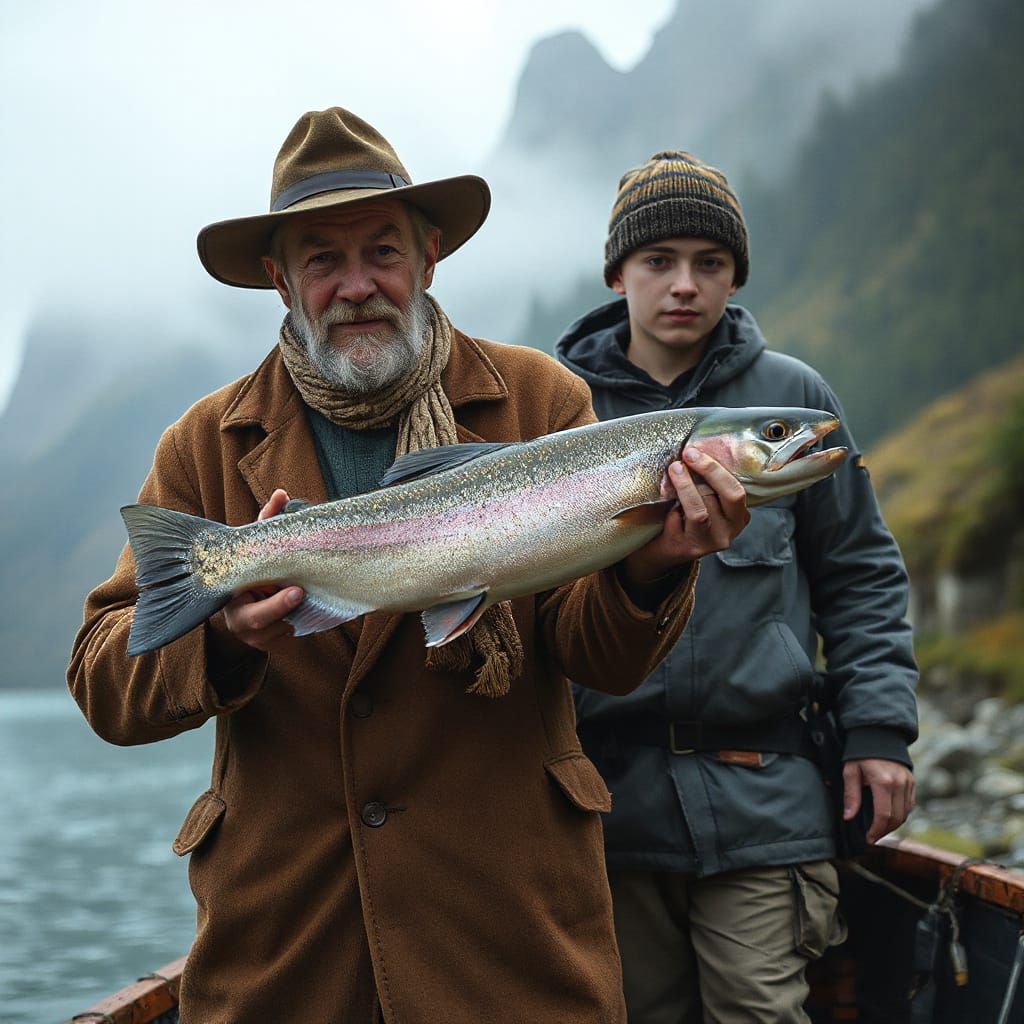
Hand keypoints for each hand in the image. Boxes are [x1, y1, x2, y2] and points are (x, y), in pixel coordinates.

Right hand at [219, 489, 304, 651]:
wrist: (251, 601)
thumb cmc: (256, 570)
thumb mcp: (259, 548)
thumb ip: (268, 522)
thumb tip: (281, 493)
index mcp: (229, 594)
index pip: (244, 599)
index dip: (272, 602)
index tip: (297, 592)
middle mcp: (237, 619)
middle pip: (258, 622)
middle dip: (281, 610)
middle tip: (301, 594)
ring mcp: (253, 636)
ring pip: (278, 631)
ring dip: (293, 617)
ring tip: (307, 601)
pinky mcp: (268, 644)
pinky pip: (286, 638)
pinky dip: (298, 625)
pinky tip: (308, 612)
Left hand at [619, 447, 749, 597]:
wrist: (662, 549)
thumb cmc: (683, 518)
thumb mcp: (703, 500)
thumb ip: (707, 483)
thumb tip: (696, 450)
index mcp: (738, 516)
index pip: (737, 490)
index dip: (716, 469)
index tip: (695, 451)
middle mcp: (729, 532)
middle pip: (726, 496)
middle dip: (706, 471)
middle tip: (686, 456)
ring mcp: (710, 542)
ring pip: (701, 510)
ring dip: (685, 486)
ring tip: (674, 471)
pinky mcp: (689, 548)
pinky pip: (681, 521)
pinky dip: (673, 508)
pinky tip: (667, 503)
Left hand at [843, 758, 915, 843]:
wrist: (877, 736)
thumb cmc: (860, 754)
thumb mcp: (850, 771)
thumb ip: (850, 795)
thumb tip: (848, 817)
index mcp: (883, 782)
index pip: (883, 815)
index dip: (876, 830)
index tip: (868, 839)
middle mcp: (899, 783)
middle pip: (897, 817)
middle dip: (885, 831)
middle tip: (873, 837)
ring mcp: (908, 783)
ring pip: (906, 813)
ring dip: (894, 825)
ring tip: (880, 829)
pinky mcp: (912, 782)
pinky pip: (910, 805)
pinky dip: (902, 814)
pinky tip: (890, 818)